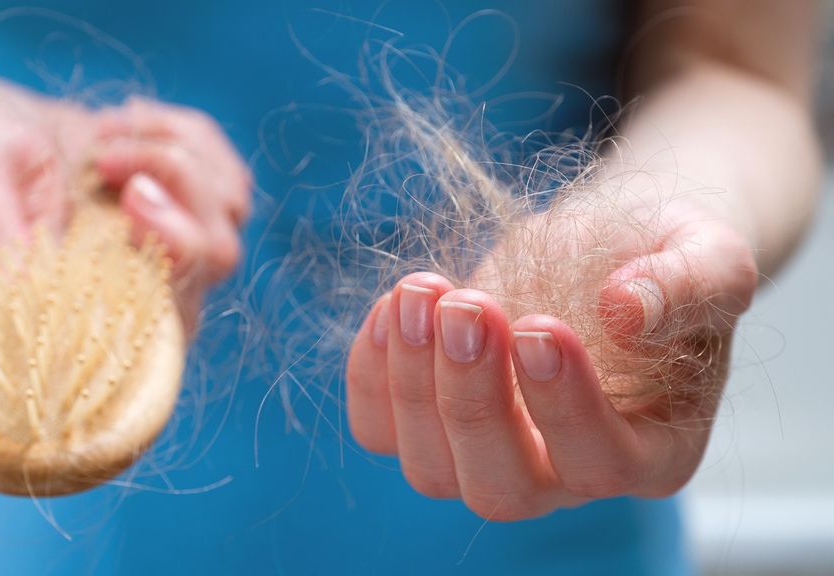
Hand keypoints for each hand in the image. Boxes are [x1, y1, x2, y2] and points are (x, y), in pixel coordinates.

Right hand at [0, 78, 250, 327]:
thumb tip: (29, 282)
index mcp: (95, 310)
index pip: (169, 319)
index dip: (172, 261)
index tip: (131, 199)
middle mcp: (150, 288)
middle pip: (217, 256)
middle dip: (175, 188)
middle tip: (107, 157)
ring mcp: (182, 244)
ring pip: (228, 207)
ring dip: (169, 152)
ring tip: (101, 137)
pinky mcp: (198, 202)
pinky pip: (227, 169)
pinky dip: (181, 133)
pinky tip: (124, 126)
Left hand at [345, 192, 757, 519]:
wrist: (606, 248)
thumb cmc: (662, 260)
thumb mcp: (707, 255)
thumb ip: (688, 284)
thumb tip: (624, 311)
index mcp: (649, 449)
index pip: (601, 462)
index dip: (564, 406)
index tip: (538, 327)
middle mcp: (563, 474)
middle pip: (503, 487)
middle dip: (472, 401)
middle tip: (468, 306)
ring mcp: (489, 455)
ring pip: (431, 468)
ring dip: (411, 381)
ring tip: (421, 291)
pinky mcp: (431, 424)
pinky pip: (380, 429)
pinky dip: (371, 374)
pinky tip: (392, 305)